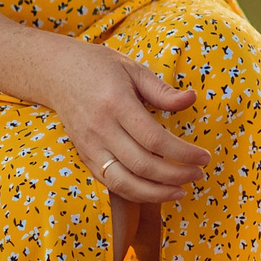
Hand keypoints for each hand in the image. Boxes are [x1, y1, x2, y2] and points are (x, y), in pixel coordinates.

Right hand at [45, 41, 211, 203]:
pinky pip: (109, 182)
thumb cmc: (100, 67)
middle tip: (198, 174)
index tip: (204, 157)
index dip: (182, 153)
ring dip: (154, 193)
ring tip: (180, 192)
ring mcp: (89, 146)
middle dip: (174, 176)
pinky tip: (154, 191)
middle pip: (141, 164)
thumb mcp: (134, 69)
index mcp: (117, 104)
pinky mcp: (83, 155)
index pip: (154, 139)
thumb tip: (192, 99)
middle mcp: (100, 129)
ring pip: (123, 182)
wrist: (56, 73)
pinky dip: (133, 192)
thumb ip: (162, 90)